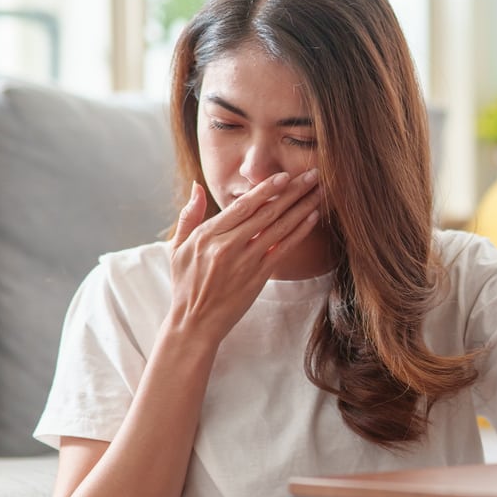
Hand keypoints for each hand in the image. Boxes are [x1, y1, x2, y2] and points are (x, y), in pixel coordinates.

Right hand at [167, 169, 321, 346]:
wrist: (195, 322)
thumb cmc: (186, 283)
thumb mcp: (178, 248)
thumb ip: (189, 215)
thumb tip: (197, 185)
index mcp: (208, 235)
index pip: (242, 206)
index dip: (265, 189)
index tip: (285, 175)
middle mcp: (228, 246)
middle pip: (266, 212)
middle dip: (292, 191)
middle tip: (312, 175)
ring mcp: (245, 262)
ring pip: (279, 228)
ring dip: (302, 207)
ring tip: (319, 191)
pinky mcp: (259, 276)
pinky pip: (284, 248)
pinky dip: (300, 231)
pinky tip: (313, 217)